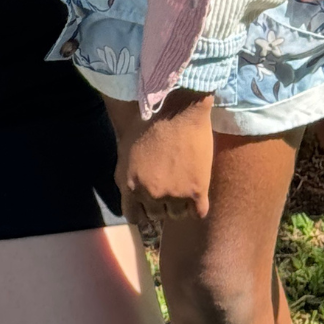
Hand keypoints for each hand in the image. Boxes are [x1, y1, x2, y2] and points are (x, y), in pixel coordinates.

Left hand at [104, 90, 213, 223]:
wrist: (179, 108)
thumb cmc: (149, 121)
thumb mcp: (125, 147)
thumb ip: (125, 173)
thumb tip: (129, 192)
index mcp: (129, 184)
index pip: (134, 216)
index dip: (142, 211)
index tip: (149, 205)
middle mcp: (150, 193)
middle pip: (157, 215)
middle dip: (161, 203)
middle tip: (168, 187)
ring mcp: (174, 195)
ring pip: (177, 215)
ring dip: (180, 204)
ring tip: (183, 184)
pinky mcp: (196, 191)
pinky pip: (198, 213)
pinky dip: (197, 205)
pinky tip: (197, 192)